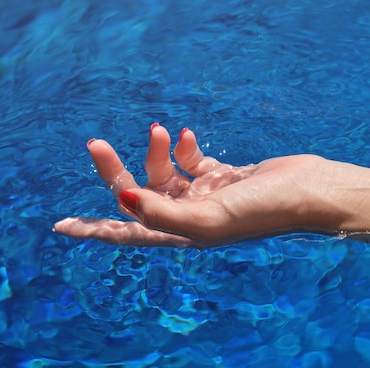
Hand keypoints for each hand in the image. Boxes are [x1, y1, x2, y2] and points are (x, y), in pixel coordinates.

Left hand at [53, 124, 337, 246]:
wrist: (306, 192)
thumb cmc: (261, 211)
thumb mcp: (205, 217)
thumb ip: (160, 211)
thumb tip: (120, 200)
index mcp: (181, 234)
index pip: (126, 233)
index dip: (94, 230)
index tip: (62, 226)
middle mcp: (188, 217)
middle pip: (138, 194)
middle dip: (116, 171)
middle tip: (96, 144)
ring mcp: (204, 197)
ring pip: (162, 172)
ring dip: (154, 151)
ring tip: (158, 131)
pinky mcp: (220, 176)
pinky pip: (190, 160)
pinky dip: (181, 147)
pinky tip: (182, 134)